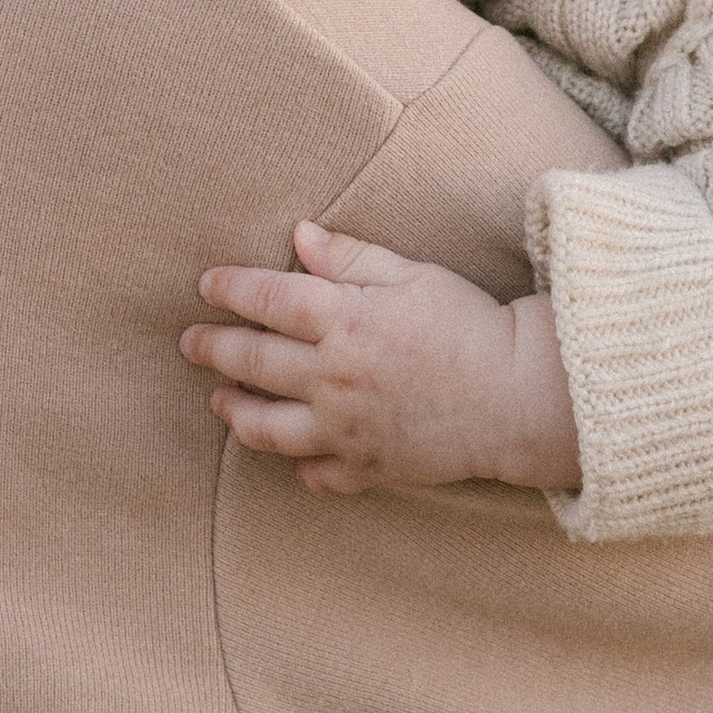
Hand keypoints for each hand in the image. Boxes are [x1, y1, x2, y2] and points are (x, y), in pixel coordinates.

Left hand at [180, 221, 583, 496]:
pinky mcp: (369, 468)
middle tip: (191, 343)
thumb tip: (298, 236)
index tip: (207, 285)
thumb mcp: (412, 275)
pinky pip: (318, 475)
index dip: (230, 290)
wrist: (521, 396)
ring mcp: (346, 430)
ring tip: (219, 402)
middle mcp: (333, 379)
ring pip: (267, 428)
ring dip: (236, 412)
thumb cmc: (470, 324)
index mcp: (344, 321)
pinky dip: (300, 468)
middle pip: (253, 362)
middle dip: (214, 349)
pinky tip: (292, 458)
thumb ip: (350, 258)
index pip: (267, 301)